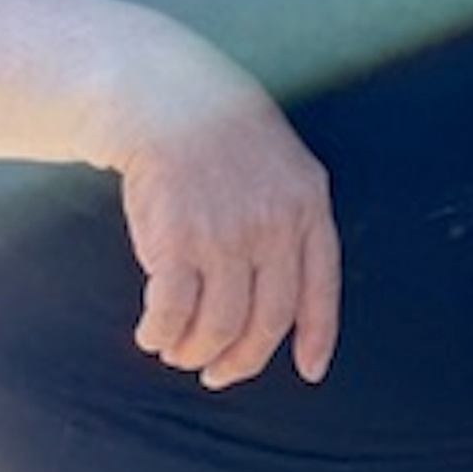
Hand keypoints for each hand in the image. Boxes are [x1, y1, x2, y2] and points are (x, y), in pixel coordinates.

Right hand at [106, 30, 340, 390]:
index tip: (309, 372)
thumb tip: (292, 293)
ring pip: (218, 326)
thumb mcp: (284, 166)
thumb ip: (291, 221)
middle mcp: (273, 225)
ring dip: (194, 351)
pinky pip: (170, 313)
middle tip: (218, 373)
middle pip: (267, 320)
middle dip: (241, 359)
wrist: (167, 99)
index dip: (317, 335)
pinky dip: (160, 335)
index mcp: (308, 205)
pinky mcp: (176, 241)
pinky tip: (152, 334)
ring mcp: (226, 235)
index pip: (321, 286)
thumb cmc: (224, 136)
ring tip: (179, 351)